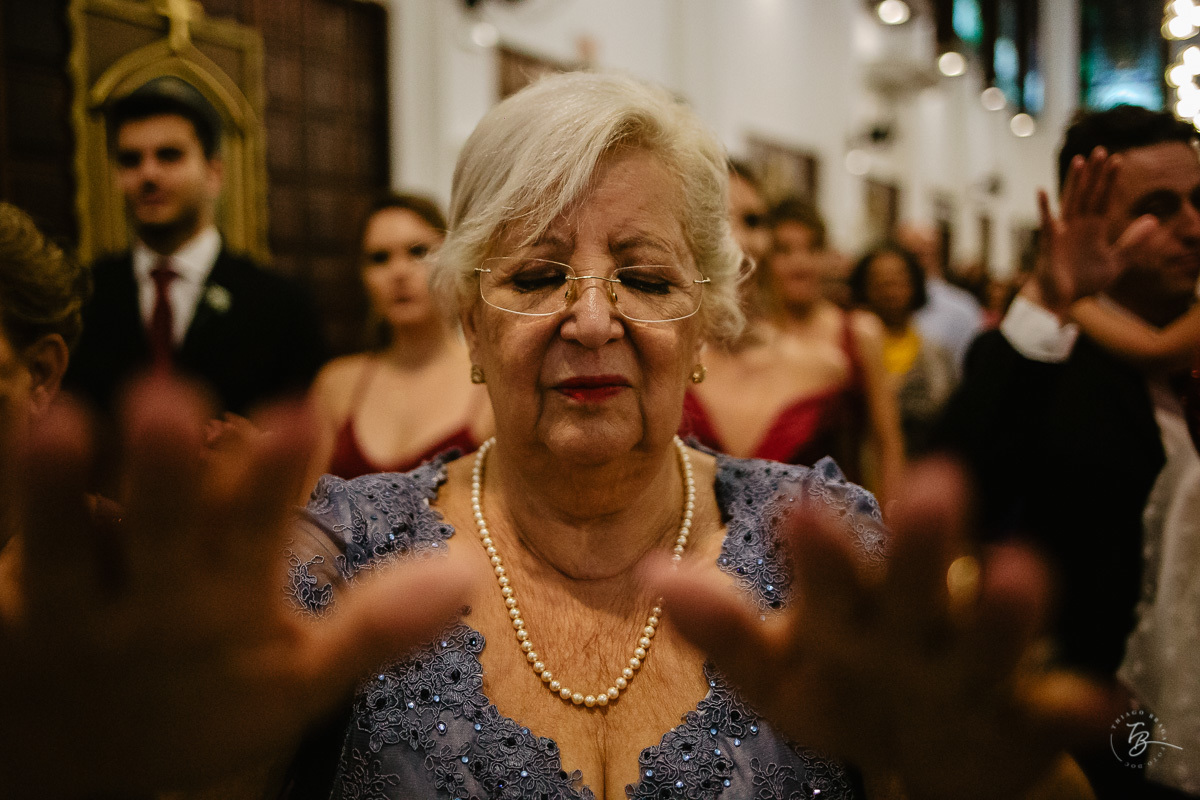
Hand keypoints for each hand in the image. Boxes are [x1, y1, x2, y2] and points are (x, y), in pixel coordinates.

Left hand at [0, 377, 472, 796]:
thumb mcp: (302, 683)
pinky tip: (9, 430)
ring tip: (57, 422)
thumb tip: (466, 568)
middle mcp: (152, 607)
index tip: (302, 414)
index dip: (281, 477)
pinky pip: (2, 557)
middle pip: (163, 528)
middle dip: (170, 470)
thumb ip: (377, 625)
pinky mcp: (3, 621)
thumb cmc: (205, 711)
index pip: (263, 534)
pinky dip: (3, 509)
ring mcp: (68, 615)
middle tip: (168, 402)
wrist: (82, 784)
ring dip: (56, 489)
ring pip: (62, 544)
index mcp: (230, 610)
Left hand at [651, 460, 1121, 799]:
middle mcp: (913, 624)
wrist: (927, 752)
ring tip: (1018, 567)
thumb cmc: (842, 689)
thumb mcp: (776, 671)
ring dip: (1005, 607)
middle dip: (922, 541)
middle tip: (934, 481)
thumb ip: (721, 629)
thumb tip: (647, 574)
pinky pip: (1051, 712)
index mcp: (850, 609)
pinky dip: (1073, 706)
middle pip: (917, 582)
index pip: (831, 571)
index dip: (817, 545)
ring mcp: (970, 668)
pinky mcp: (1022, 715)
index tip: (797, 502)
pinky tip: (1097, 700)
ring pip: (989, 635)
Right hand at [1031, 147, 1156, 312]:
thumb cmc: (1082, 283)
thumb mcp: (1115, 263)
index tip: (1118, 160)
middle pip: (1088, 194)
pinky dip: (1044, 207)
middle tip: (1101, 150)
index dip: (1110, 181)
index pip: (1104, 199)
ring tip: (1080, 161)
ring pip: (1071, 201)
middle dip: (1095, 173)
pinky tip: (1042, 191)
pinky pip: (1046, 222)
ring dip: (1075, 182)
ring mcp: (1062, 232)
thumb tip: (1153, 220)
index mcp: (1093, 229)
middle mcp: (1078, 226)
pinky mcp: (1049, 242)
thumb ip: (1133, 242)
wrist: (1060, 301)